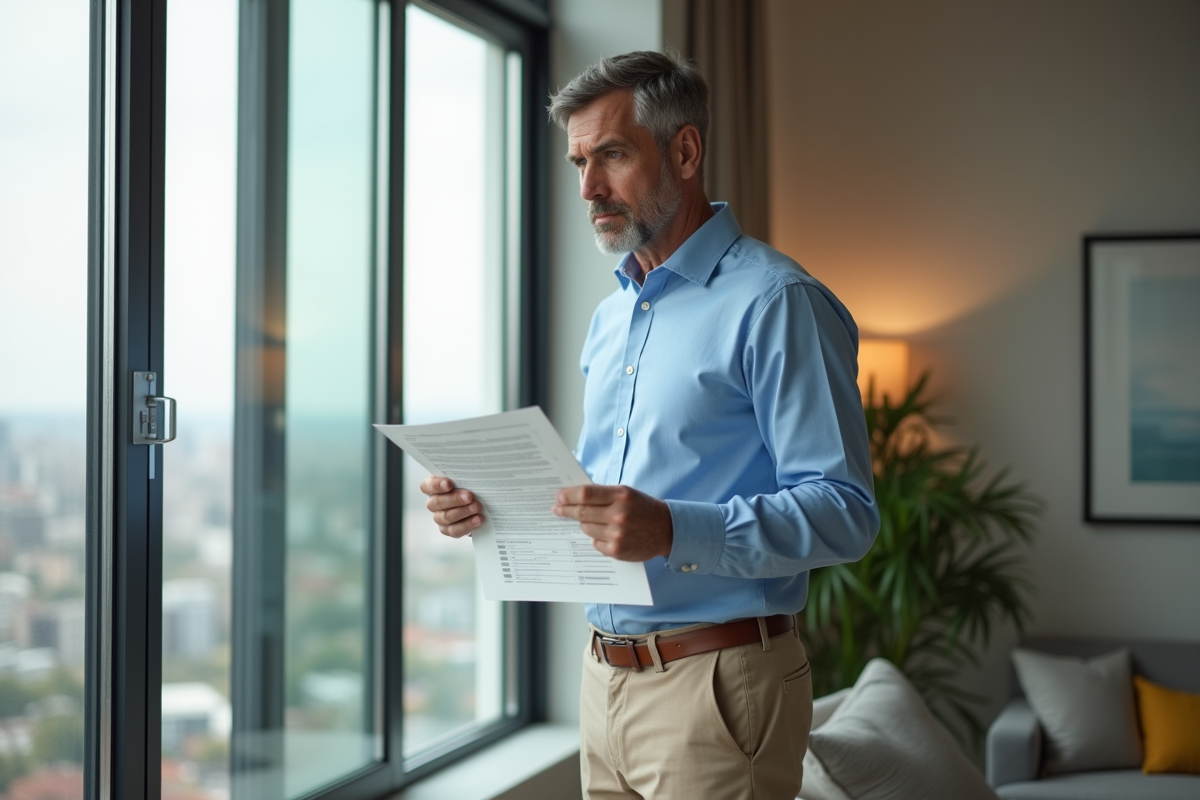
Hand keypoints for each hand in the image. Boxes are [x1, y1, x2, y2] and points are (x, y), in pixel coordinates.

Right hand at [420, 476, 483, 537]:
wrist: (477, 502)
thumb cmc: (467, 485)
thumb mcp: (463, 478)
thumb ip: (461, 476)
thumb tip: (471, 475)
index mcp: (433, 487)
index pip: (427, 486)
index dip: (436, 486)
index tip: (449, 484)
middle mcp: (433, 503)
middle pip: (437, 503)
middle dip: (454, 499)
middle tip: (469, 496)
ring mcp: (439, 517)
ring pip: (446, 517)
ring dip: (463, 512)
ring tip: (477, 508)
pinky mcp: (448, 529)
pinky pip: (454, 530)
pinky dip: (467, 525)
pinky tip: (478, 519)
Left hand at [552, 484, 672, 561]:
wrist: (666, 529)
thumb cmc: (643, 508)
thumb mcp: (626, 493)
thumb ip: (603, 494)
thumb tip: (574, 496)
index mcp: (621, 496)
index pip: (586, 494)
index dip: (568, 495)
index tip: (558, 497)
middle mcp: (619, 515)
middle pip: (582, 512)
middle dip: (566, 510)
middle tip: (557, 509)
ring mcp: (617, 534)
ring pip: (586, 528)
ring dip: (585, 524)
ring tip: (594, 521)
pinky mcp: (617, 550)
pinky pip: (595, 543)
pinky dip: (596, 538)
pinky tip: (606, 533)